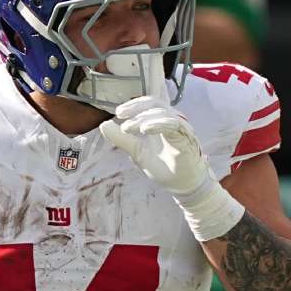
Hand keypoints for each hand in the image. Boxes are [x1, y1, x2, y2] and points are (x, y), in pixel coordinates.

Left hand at [100, 96, 243, 241]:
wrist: (181, 186)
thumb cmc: (163, 167)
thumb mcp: (137, 152)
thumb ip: (122, 139)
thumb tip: (103, 125)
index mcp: (160, 122)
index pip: (148, 104)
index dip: (133, 105)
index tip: (118, 113)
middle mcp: (172, 121)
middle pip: (155, 103)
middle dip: (136, 107)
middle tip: (120, 115)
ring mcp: (181, 129)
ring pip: (163, 113)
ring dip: (143, 118)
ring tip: (127, 128)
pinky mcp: (187, 138)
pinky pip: (174, 125)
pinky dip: (158, 124)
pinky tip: (144, 129)